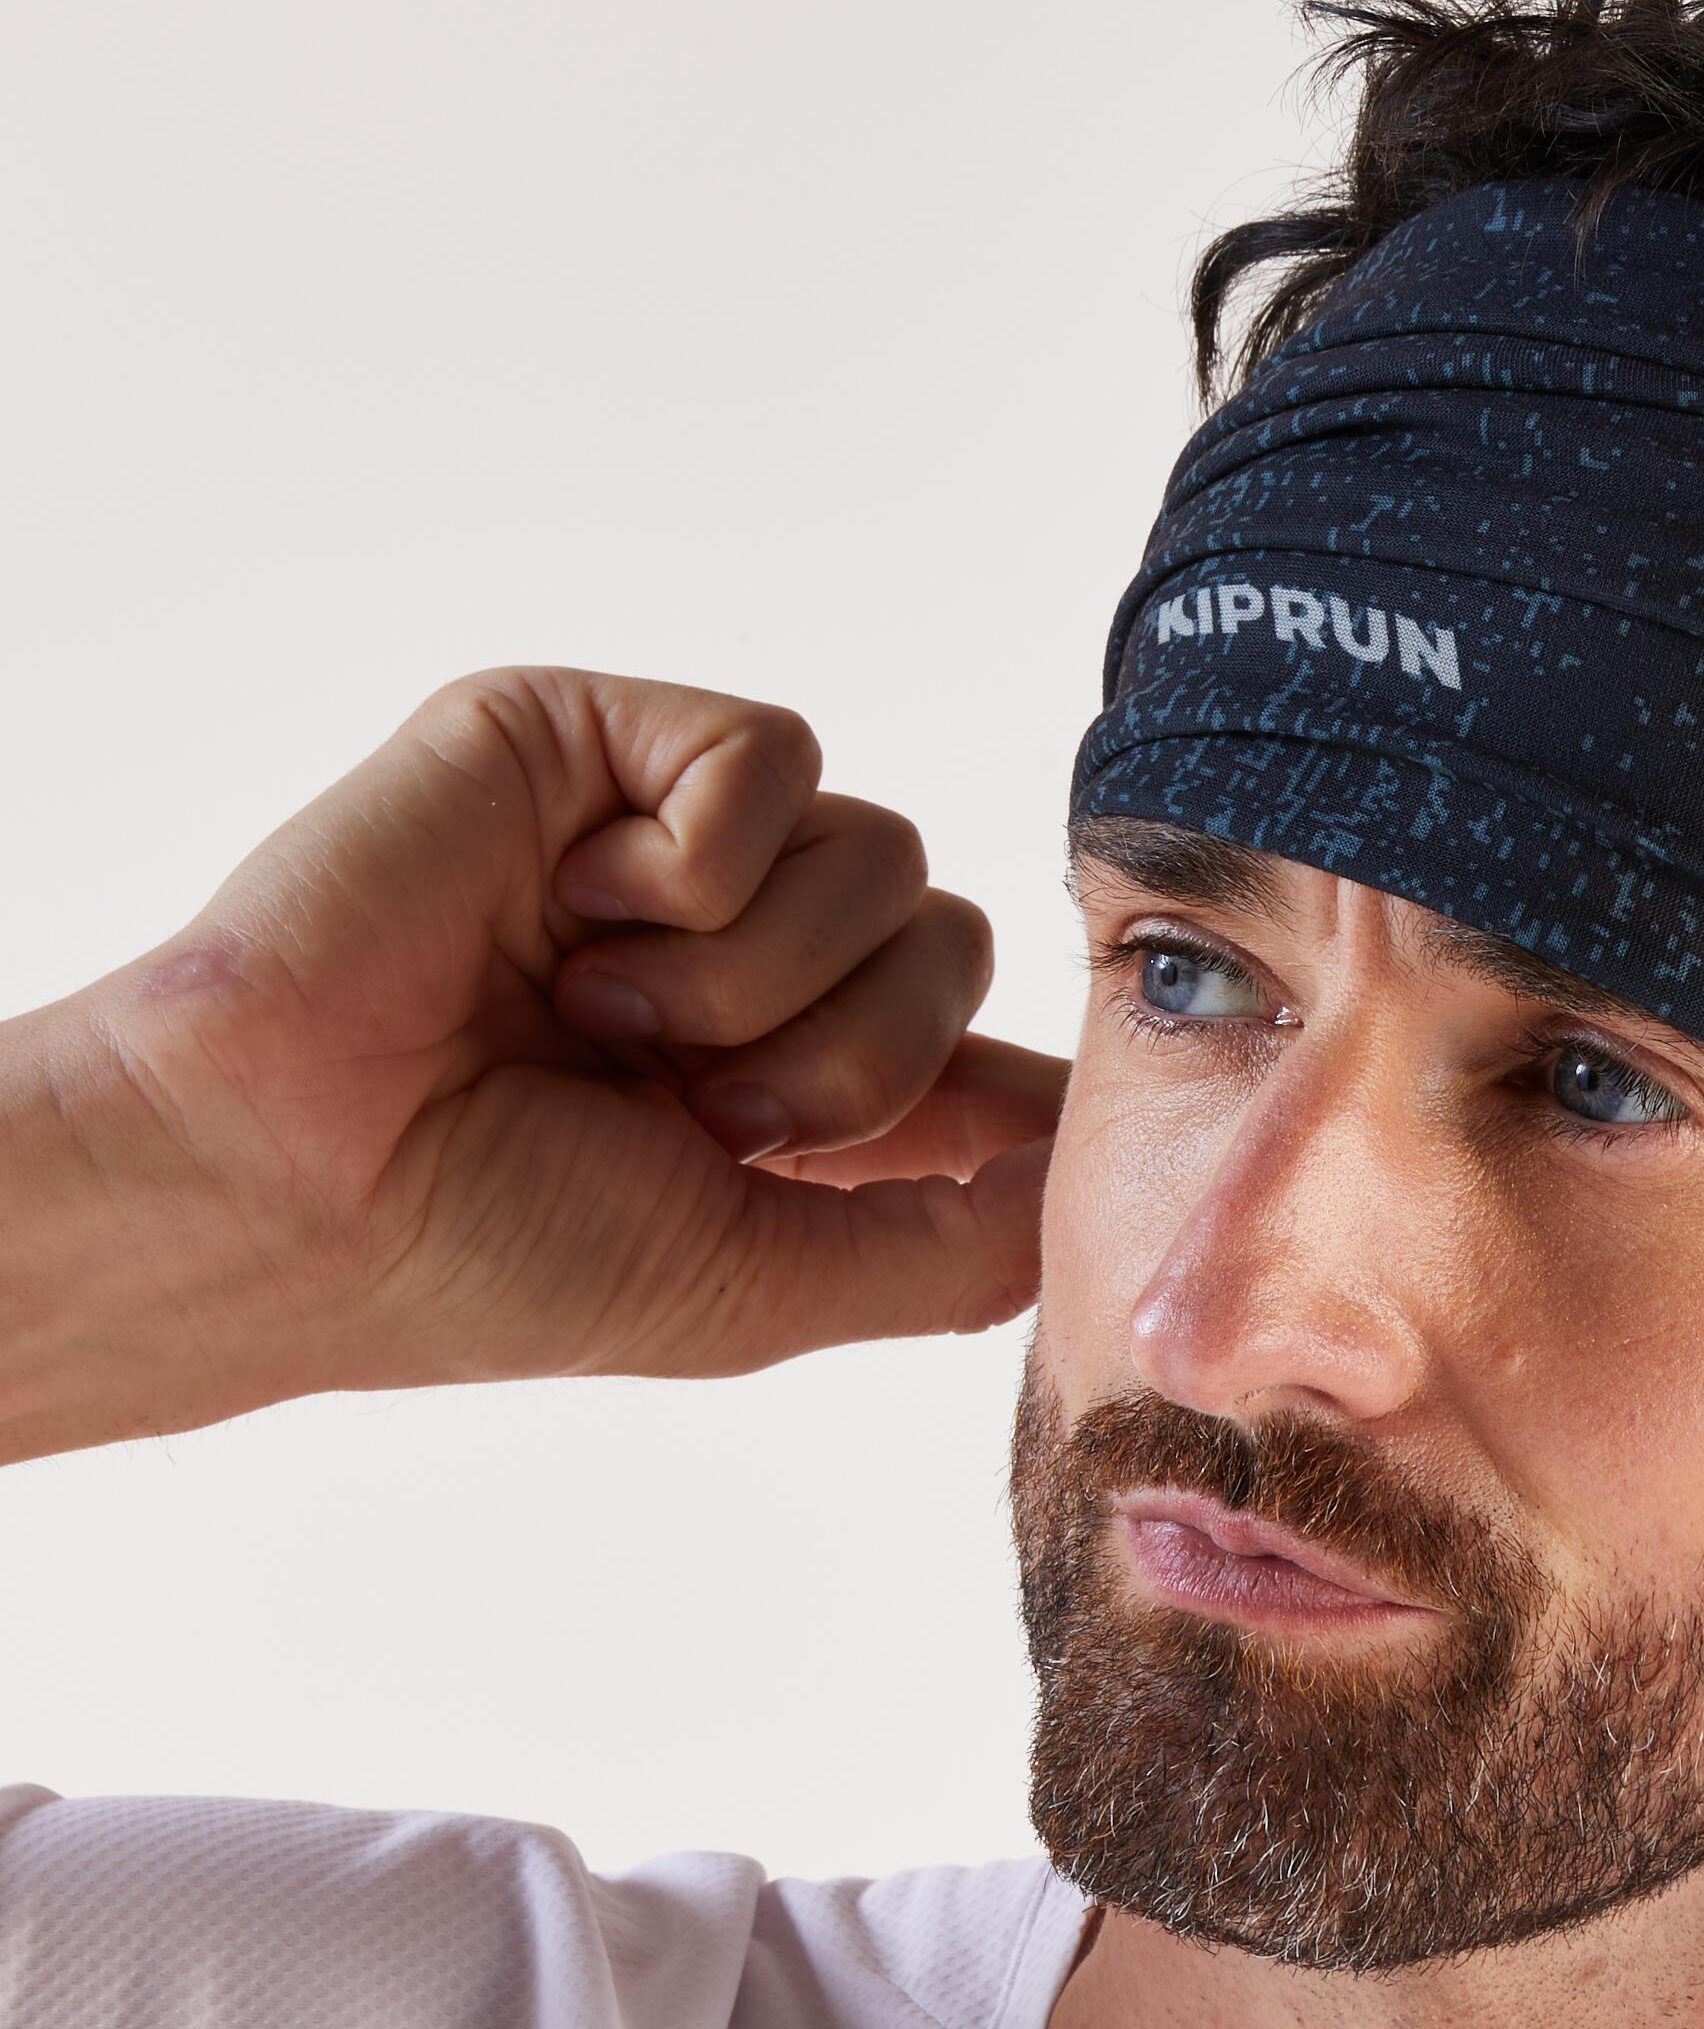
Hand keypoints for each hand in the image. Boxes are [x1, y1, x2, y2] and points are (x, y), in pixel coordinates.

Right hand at [15, 671, 1061, 1451]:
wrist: (296, 1178)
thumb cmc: (499, 1252)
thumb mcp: (765, 1288)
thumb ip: (948, 1244)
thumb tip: (1083, 1173)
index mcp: (790, 1082)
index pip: (978, 1045)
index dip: (1014, 1079)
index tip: (1001, 1131)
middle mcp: (747, 958)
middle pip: (952, 944)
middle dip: (836, 1055)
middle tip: (677, 1102)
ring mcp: (675, 846)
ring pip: (882, 854)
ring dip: (747, 973)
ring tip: (594, 1016)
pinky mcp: (600, 740)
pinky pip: (771, 757)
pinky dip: (693, 860)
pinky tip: (575, 909)